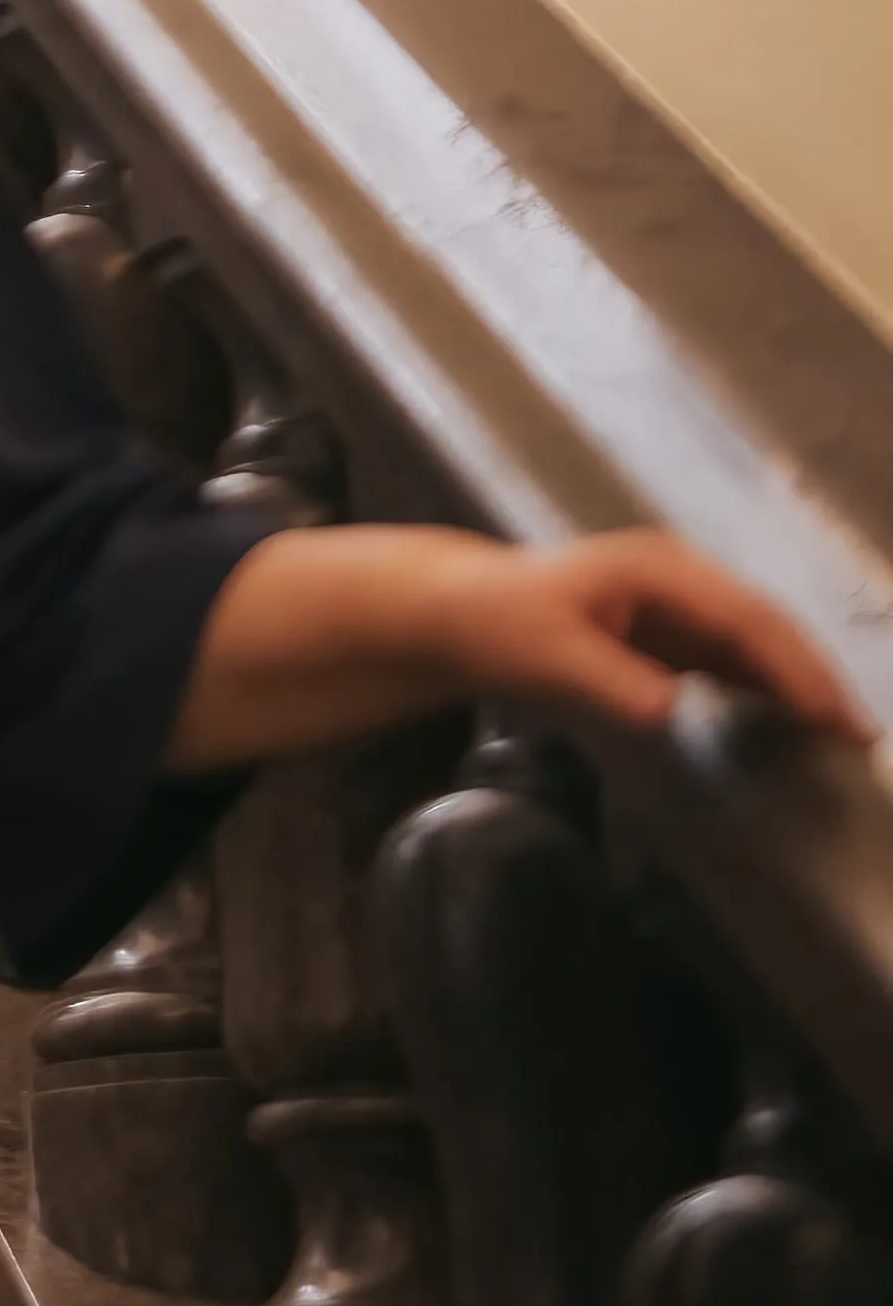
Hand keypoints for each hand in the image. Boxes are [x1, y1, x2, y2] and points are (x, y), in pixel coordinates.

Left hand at [454, 528, 867, 745]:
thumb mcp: (547, 658)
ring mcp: (678, 602)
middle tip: (857, 733)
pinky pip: (733, 658)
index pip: (746, 619)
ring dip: (798, 685)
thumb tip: (669, 710)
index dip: (792, 667)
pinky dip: (766, 688)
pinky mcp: (669, 631)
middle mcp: (681, 577)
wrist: (454, 613)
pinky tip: (793, 722)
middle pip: (765, 626)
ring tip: (842, 736)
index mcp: (660, 569)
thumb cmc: (497, 627)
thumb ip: (610, 683)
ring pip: (757, 643)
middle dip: (813, 677)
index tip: (827, 713)